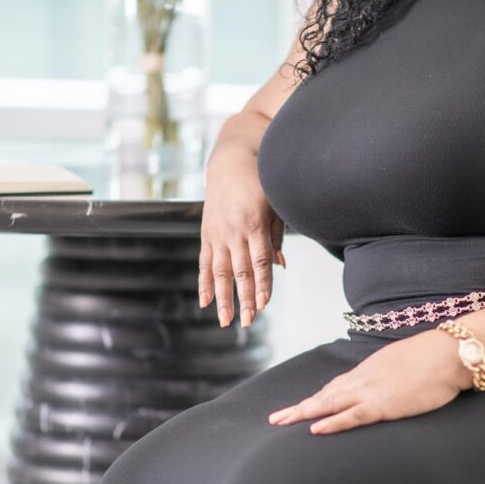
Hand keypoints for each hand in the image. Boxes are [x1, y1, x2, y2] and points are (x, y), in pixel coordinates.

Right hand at [199, 144, 285, 326]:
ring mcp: (217, 234)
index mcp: (253, 224)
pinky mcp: (207, 234)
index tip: (264, 304)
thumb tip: (280, 265)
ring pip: (220, 272)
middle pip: (240, 271)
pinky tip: (204, 301)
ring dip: (223, 298)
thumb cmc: (261, 182)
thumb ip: (276, 234)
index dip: (262, 284)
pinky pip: (205, 263)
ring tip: (226, 320)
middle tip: (248, 322)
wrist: (230, 161)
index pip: (259, 261)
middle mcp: (233, 232)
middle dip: (245, 298)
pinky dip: (204, 283)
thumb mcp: (275, 204)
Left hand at [268, 329, 471, 433]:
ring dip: (303, 413)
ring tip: (281, 423)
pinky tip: (314, 429)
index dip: (316, 398)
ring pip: (329, 404)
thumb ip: (389, 375)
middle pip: (323, 395)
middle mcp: (363, 379)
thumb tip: (387, 384)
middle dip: (298, 407)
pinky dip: (332, 422)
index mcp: (369, 370)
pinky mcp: (384, 405)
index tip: (300, 407)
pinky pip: (352, 416)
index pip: (336, 387)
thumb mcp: (403, 363)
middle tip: (274, 418)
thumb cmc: (433, 357)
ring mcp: (371, 392)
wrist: (449, 353)